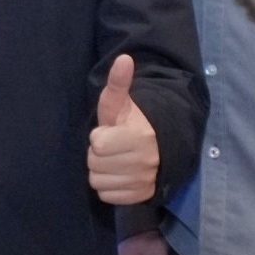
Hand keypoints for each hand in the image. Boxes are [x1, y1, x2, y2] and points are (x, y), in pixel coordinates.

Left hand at [86, 52, 160, 205]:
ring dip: (101, 172)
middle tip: (111, 147)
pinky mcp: (141, 196)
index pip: (99, 144)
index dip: (99, 137)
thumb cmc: (131, 122)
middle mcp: (144, 161)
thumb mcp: (121, 103)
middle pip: (95, 164)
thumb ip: (118, 83)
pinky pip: (107, 196)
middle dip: (98, 155)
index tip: (109, 132)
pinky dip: (109, 187)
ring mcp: (144, 180)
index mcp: (139, 136)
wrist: (158, 145)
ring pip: (99, 182)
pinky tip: (118, 174)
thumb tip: (123, 58)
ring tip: (114, 160)